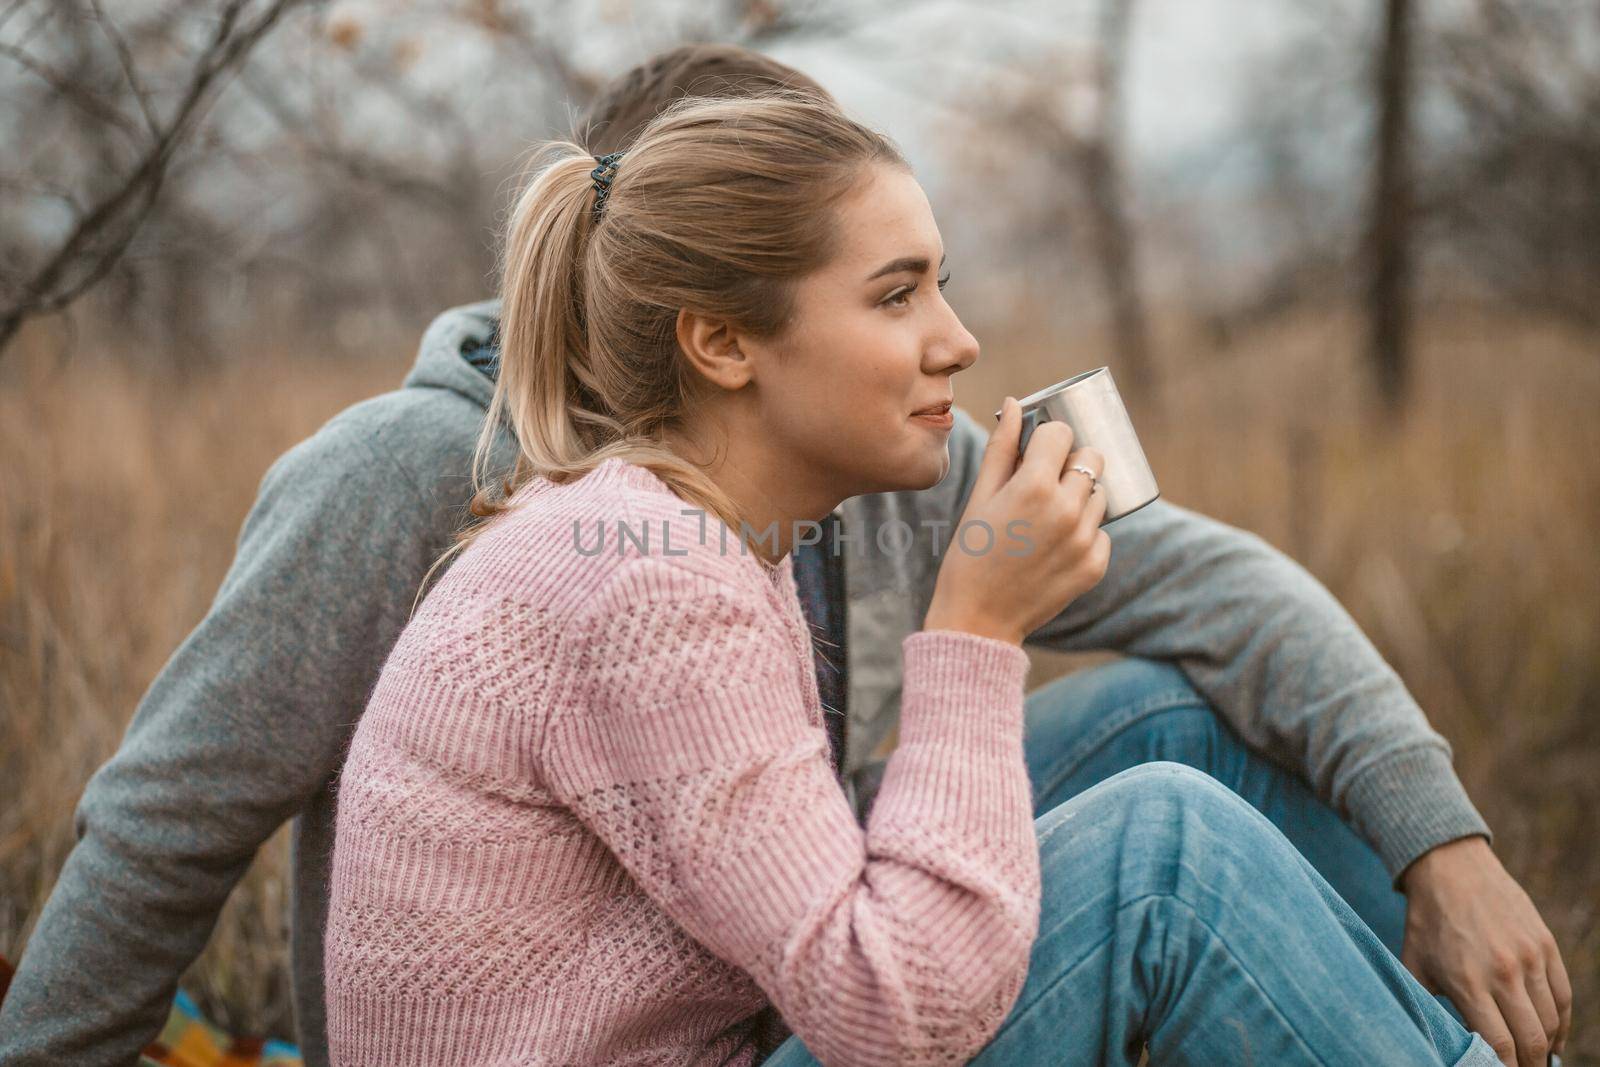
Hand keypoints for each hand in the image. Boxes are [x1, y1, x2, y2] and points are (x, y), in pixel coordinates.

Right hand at [924, 397, 1110, 644]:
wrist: (978, 619)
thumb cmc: (970, 553)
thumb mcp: (979, 497)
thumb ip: (1002, 448)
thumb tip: (1014, 405)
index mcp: (1034, 486)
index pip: (1062, 433)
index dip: (1049, 437)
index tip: (1038, 450)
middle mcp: (1067, 510)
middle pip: (1091, 458)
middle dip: (1071, 461)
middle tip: (1046, 481)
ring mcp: (1085, 540)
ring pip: (1099, 494)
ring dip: (1079, 496)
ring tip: (1046, 519)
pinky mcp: (1095, 565)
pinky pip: (1101, 532)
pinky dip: (1083, 533)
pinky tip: (1053, 547)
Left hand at [1400, 836, 1571, 1065]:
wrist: (1451, 868)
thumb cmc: (1427, 922)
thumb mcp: (1413, 965)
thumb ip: (1425, 1004)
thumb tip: (1435, 1037)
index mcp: (1467, 981)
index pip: (1499, 1044)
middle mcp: (1503, 972)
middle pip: (1531, 1039)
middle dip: (1529, 1065)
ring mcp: (1529, 958)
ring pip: (1552, 1021)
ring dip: (1547, 1048)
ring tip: (1536, 1060)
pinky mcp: (1545, 945)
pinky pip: (1563, 996)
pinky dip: (1562, 1023)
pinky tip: (1553, 1038)